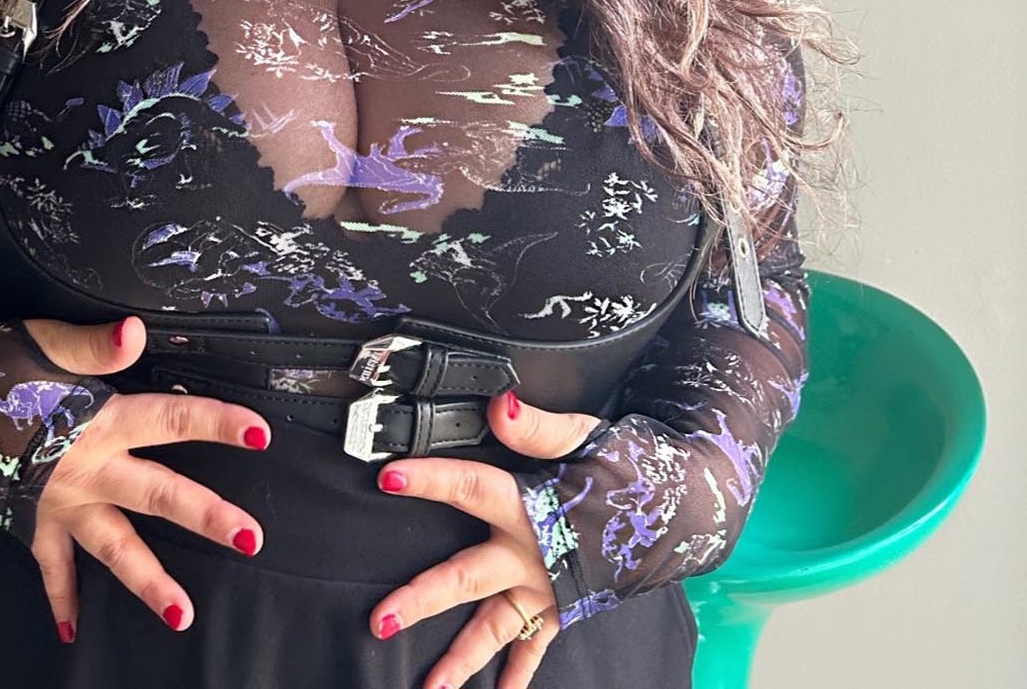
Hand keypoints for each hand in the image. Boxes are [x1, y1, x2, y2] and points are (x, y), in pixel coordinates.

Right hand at [26, 314, 272, 638]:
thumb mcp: (43, 342)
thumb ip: (94, 345)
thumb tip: (137, 332)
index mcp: (99, 421)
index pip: (169, 420)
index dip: (216, 422)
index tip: (260, 433)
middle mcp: (86, 469)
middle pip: (157, 495)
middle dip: (205, 516)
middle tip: (250, 538)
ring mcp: (60, 503)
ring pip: (114, 547)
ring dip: (149, 582)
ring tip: (183, 615)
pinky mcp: (30, 522)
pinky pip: (50, 568)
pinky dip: (61, 598)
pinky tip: (72, 631)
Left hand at [366, 391, 605, 688]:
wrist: (686, 507)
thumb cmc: (632, 467)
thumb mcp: (586, 437)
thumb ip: (538, 428)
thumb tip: (501, 406)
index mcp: (532, 507)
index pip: (471, 487)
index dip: (430, 480)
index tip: (387, 476)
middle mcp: (533, 555)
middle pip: (467, 579)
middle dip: (423, 599)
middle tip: (380, 620)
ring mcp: (548, 587)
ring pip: (495, 627)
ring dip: (461, 658)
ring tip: (428, 687)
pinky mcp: (566, 604)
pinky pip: (538, 644)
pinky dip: (519, 672)